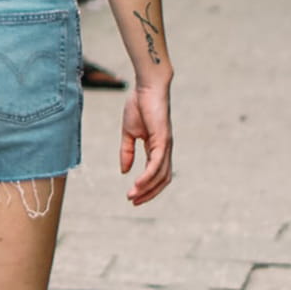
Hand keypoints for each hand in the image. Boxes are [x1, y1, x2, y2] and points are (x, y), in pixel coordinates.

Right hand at [119, 80, 173, 206]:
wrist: (146, 86)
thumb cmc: (139, 105)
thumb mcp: (128, 132)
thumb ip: (127, 151)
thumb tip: (125, 171)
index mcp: (157, 147)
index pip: (156, 174)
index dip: (146, 187)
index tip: (132, 197)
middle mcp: (165, 149)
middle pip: (162, 179)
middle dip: (149, 193)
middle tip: (133, 202)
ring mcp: (166, 145)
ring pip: (160, 175)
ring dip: (147, 188)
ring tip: (132, 196)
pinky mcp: (163, 140)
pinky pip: (156, 164)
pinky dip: (148, 176)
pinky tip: (137, 183)